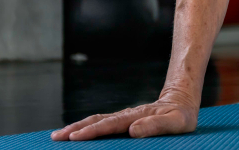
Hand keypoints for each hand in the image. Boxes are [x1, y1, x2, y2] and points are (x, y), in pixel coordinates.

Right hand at [50, 94, 196, 140]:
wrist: (182, 101)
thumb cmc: (181, 115)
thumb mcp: (175, 122)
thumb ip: (156, 126)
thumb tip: (133, 131)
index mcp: (135, 117)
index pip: (109, 125)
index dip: (91, 132)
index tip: (74, 137)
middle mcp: (126, 116)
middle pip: (96, 121)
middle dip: (75, 129)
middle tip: (55, 137)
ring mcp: (123, 118)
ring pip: (96, 121)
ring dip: (77, 127)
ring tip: (58, 135)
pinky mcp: (124, 121)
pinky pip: (102, 125)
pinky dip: (87, 128)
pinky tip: (77, 134)